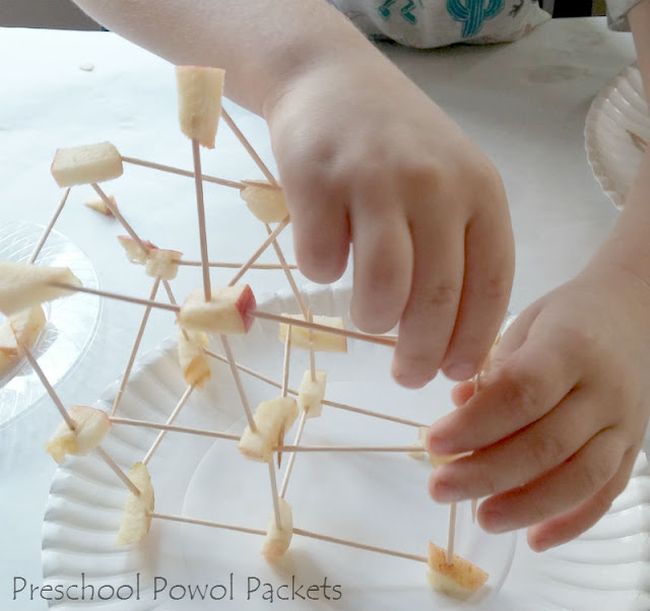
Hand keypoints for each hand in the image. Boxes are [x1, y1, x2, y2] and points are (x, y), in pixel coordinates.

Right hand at [264, 53, 512, 387]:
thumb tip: (450, 339)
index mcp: (480, 190)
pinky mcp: (317, 180)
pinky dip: (323, 273)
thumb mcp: (448, 183)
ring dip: (373, 320)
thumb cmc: (396, 146)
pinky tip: (326, 257)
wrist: (330, 80)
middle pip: (437, 298)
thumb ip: (458, 248)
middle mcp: (435, 185)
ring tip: (367, 318)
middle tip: (407, 377)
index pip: (491, 284)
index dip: (473, 341)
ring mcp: (374, 180)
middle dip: (421, 355)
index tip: (456, 374)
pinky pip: (322, 261)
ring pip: (383, 288)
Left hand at [427, 263, 649, 549]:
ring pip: (580, 477)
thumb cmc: (568, 316)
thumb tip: (458, 410)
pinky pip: (607, 492)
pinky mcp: (634, 447)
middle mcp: (603, 390)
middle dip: (487, 473)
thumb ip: (495, 368)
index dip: (475, 423)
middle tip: (440, 488)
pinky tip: (534, 538)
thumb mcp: (525, 324)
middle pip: (546, 443)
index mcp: (569, 347)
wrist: (634, 312)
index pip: (521, 393)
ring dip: (527, 505)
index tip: (432, 442)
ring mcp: (624, 423)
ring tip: (482, 517)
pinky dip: (573, 521)